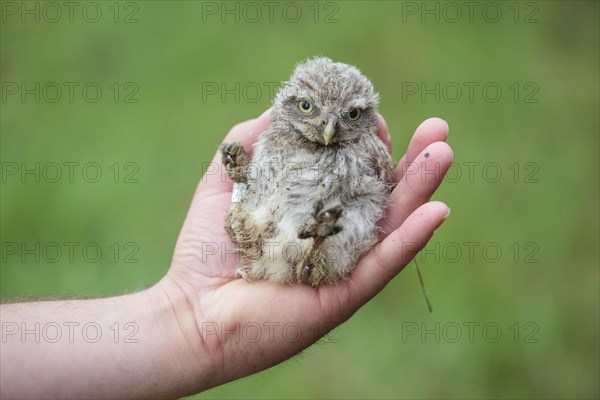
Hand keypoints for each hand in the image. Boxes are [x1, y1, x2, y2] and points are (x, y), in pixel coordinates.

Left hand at [160, 109, 452, 392]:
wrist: (192, 307)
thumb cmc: (207, 246)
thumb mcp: (227, 180)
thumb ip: (252, 142)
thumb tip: (283, 107)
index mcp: (314, 209)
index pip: (353, 172)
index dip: (367, 143)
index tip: (372, 117)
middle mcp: (336, 234)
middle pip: (384, 194)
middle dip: (412, 160)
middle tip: (438, 127)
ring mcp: (344, 263)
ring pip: (393, 224)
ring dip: (421, 189)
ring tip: (443, 152)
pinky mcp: (344, 293)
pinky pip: (383, 264)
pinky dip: (410, 239)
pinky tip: (437, 210)